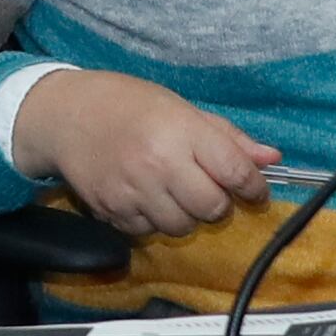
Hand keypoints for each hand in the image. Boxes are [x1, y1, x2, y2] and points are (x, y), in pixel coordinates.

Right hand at [16, 67, 275, 239]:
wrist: (64, 114)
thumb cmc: (126, 104)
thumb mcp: (179, 107)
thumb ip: (226, 136)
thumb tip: (270, 159)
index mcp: (181, 131)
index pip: (236, 172)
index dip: (254, 187)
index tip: (254, 189)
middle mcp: (159, 163)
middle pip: (212, 208)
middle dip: (217, 203)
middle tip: (206, 187)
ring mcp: (133, 189)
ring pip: (182, 227)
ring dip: (185, 215)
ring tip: (171, 190)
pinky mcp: (112, 210)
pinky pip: (149, 231)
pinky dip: (153, 219)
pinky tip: (144, 195)